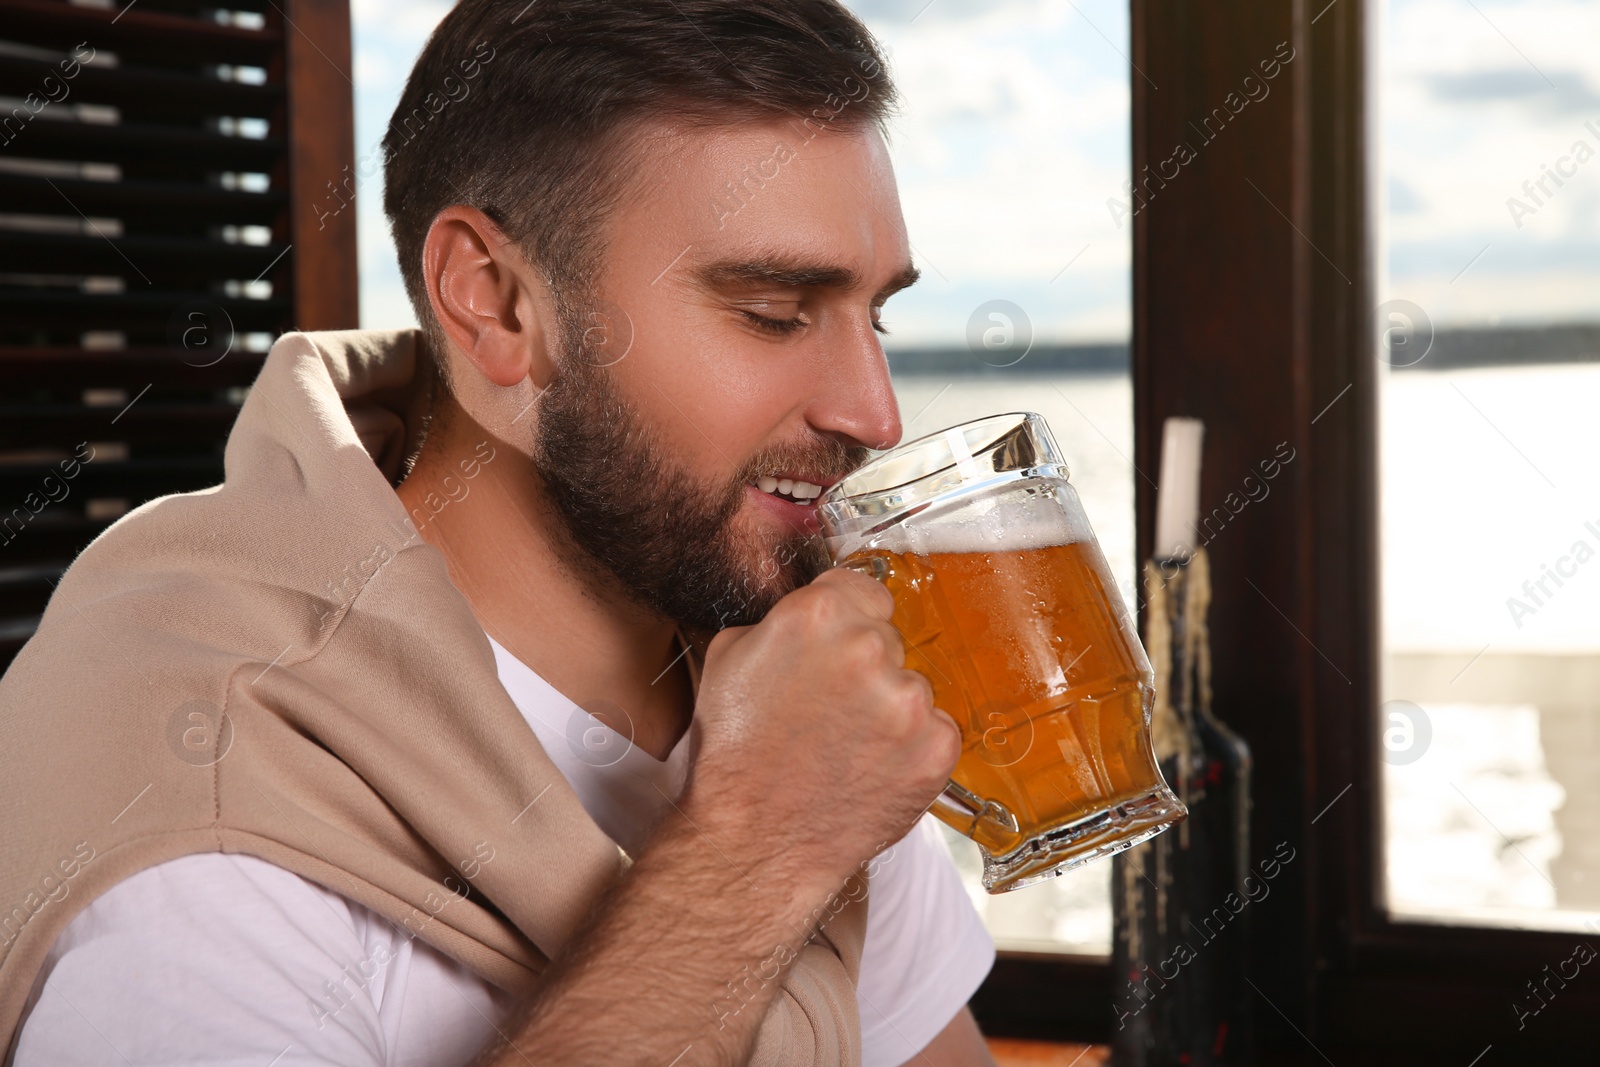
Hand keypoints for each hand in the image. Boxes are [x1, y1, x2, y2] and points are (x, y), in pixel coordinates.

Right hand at [682, 567, 960, 894]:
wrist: (755, 841)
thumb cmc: (736, 755)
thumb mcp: (730, 657)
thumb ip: (782, 619)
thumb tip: (809, 607)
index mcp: (818, 614)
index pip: (863, 589)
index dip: (847, 621)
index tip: (837, 649)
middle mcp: (870, 648)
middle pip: (887, 639)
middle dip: (865, 668)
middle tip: (830, 710)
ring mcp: (909, 701)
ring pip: (912, 686)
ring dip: (889, 710)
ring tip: (845, 747)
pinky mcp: (937, 748)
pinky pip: (937, 731)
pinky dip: (912, 750)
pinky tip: (870, 768)